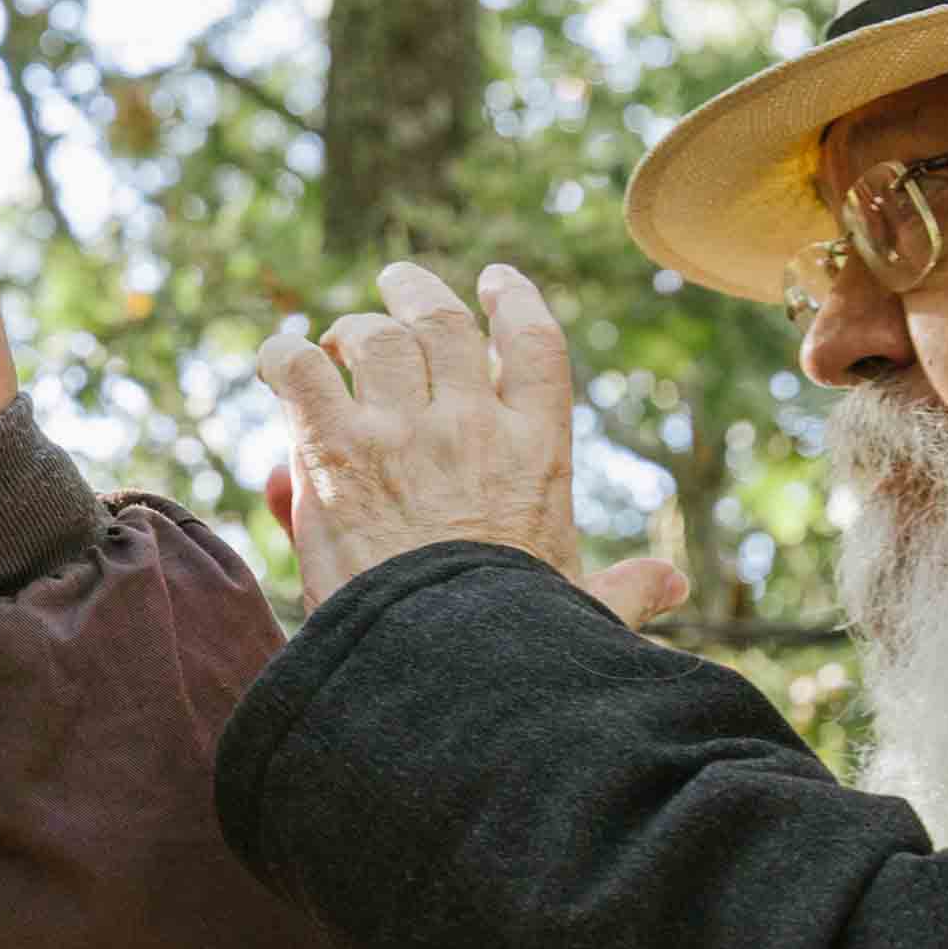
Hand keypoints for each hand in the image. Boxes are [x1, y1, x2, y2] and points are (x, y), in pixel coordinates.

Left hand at [257, 262, 685, 623]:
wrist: (445, 667)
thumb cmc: (519, 645)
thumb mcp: (582, 610)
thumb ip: (623, 588)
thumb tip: (671, 585)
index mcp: (539, 450)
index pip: (535, 344)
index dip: (514, 300)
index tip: (496, 281)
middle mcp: (473, 424)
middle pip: (444, 322)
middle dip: (417, 293)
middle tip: (396, 284)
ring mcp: (402, 431)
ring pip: (374, 337)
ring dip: (352, 327)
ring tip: (338, 337)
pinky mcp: (336, 451)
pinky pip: (301, 370)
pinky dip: (284, 358)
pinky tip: (276, 365)